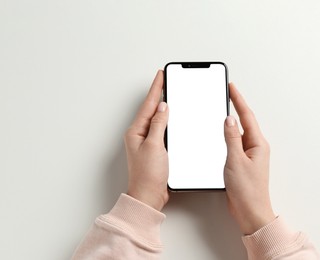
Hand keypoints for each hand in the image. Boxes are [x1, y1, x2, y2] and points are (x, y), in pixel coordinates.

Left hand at [124, 70, 168, 210]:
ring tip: (165, 92)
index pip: (148, 105)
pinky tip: (169, 117)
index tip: (161, 75)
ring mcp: (146, 141)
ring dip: (160, 105)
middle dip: (157, 93)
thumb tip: (162, 107)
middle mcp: (139, 135)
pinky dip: (165, 120)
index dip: (156, 89)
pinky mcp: (154, 148)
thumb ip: (159, 125)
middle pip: (150, 109)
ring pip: (155, 118)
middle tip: (163, 79)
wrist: (148, 195)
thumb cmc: (148, 175)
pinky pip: (160, 129)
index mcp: (136, 131)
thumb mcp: (154, 146)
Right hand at [224, 83, 275, 234]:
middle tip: (227, 93)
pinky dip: (227, 135)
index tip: (231, 87)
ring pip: (239, 132)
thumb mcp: (236, 160)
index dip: (238, 100)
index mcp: (258, 144)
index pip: (246, 115)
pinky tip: (221, 134)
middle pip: (244, 121)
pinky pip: (234, 143)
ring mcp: (249, 155)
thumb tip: (229, 119)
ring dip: (231, 121)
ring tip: (222, 108)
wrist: (250, 211)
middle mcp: (255, 147)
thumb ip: (232, 138)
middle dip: (236, 106)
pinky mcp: (242, 162)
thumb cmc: (247, 190)